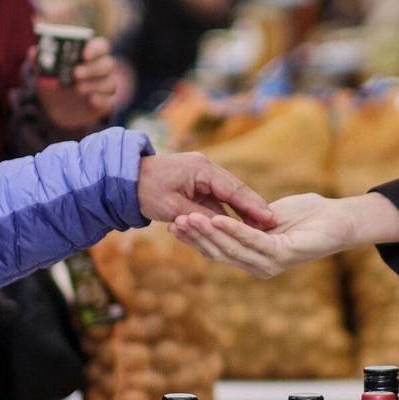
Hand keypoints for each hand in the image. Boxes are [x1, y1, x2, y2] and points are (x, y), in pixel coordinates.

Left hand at [36, 37, 117, 130]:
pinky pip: (109, 101)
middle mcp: (101, 70)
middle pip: (108, 64)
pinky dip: (101, 100)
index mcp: (90, 55)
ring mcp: (104, 87)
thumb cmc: (53, 82)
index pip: (102, 46)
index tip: (84, 54)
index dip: (96, 49)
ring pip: (110, 83)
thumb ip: (41, 60)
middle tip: (75, 73)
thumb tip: (33, 51)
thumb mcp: (45, 71)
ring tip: (78, 88)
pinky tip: (90, 100)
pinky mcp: (104, 104)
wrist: (54, 109)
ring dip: (95, 85)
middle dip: (93, 68)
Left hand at [136, 152, 275, 228]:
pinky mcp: (198, 184)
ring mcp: (203, 175)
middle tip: (273, 224)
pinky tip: (241, 225)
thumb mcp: (173, 209)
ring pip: (229, 196)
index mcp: (202, 169)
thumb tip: (224, 230)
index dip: (253, 206)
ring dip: (243, 212)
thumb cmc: (146, 191)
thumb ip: (200, 218)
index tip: (270, 219)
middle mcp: (206, 169)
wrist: (125, 179)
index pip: (234, 189)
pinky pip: (218, 199)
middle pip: (236, 191)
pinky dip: (228, 212)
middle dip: (254, 208)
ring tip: (262, 228)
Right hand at [170, 192, 398, 277]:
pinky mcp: (283, 255)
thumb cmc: (304, 215)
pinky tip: (216, 219)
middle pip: (219, 253)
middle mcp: (259, 266)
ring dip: (208, 233)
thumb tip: (215, 216)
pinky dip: (233, 229)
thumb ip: (242, 221)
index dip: (194, 239)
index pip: (216, 250)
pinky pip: (252, 241)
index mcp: (253, 258)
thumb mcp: (263, 216)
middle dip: (195, 237)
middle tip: (173, 221)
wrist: (336, 218)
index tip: (172, 223)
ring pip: (232, 248)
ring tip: (188, 218)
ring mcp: (271, 264)